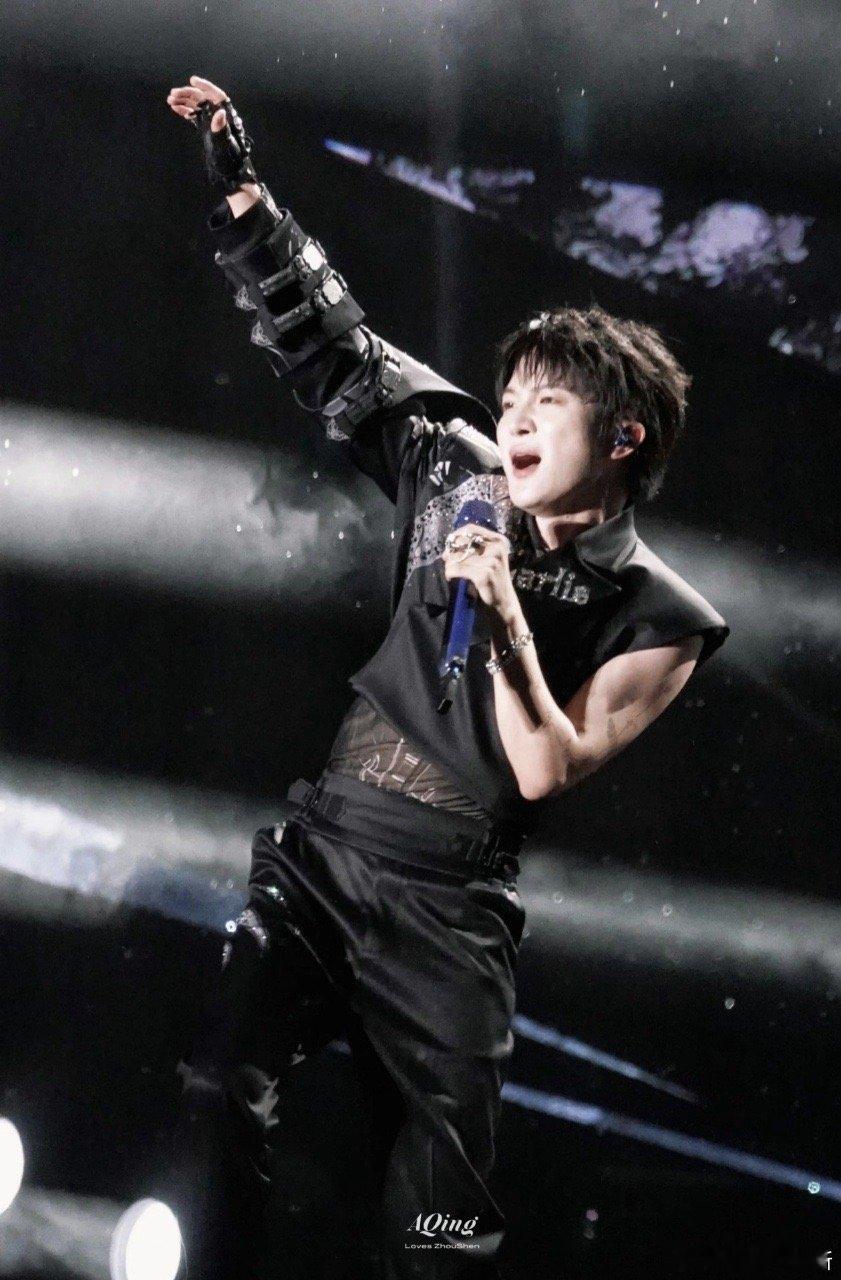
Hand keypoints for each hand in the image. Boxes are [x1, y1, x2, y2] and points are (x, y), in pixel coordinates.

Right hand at [166, 75, 260, 209]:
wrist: (230, 174)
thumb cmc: (230, 160)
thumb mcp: (224, 145)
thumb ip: (221, 129)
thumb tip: (219, 113)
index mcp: (226, 117)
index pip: (216, 96)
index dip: (205, 86)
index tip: (192, 80)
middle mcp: (219, 117)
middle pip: (203, 99)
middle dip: (188, 94)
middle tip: (173, 95)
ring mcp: (212, 123)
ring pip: (197, 107)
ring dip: (184, 102)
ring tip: (170, 101)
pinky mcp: (206, 130)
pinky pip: (195, 116)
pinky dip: (185, 111)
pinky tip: (175, 108)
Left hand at [441, 524, 519, 623]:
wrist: (504, 601)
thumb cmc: (492, 579)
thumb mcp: (487, 559)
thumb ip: (472, 550)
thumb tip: (448, 549)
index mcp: (498, 541)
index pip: (471, 529)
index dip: (456, 535)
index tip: (448, 545)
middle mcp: (497, 548)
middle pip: (463, 543)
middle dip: (451, 552)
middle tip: (446, 560)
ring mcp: (492, 561)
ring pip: (459, 558)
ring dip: (449, 565)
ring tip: (450, 572)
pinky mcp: (485, 574)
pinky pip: (458, 569)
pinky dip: (450, 573)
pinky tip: (451, 577)